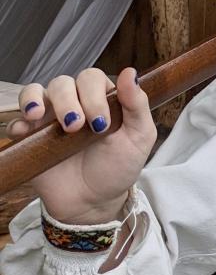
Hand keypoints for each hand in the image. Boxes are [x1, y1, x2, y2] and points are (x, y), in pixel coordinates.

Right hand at [9, 68, 155, 223]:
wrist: (93, 201)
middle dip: (68, 101)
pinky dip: (18, 122)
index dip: (94, 94)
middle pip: (63, 82)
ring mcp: (51, 118)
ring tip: (38, 116)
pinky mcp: (32, 137)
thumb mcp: (139, 137)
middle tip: (76, 127)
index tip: (100, 123)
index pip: (92, 78)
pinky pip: (17, 121)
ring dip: (36, 100)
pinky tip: (25, 131)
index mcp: (103, 99)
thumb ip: (137, 105)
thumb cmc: (119, 166)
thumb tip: (130, 73)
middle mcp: (76, 103)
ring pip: (37, 92)